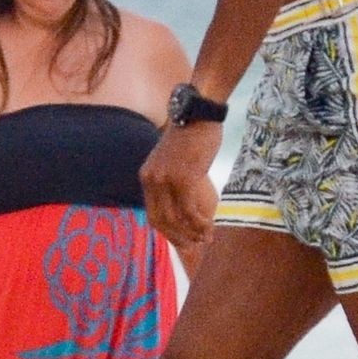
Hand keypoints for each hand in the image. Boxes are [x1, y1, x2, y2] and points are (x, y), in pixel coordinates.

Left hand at [141, 123, 220, 250]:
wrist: (198, 113)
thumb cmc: (192, 135)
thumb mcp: (174, 160)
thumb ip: (173, 179)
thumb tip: (184, 202)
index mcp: (147, 176)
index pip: (153, 214)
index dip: (169, 232)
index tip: (184, 241)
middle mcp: (152, 180)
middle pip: (161, 221)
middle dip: (180, 238)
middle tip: (197, 245)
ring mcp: (166, 180)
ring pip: (176, 219)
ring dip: (193, 233)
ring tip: (207, 238)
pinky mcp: (183, 178)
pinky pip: (189, 210)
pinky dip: (200, 223)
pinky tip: (210, 227)